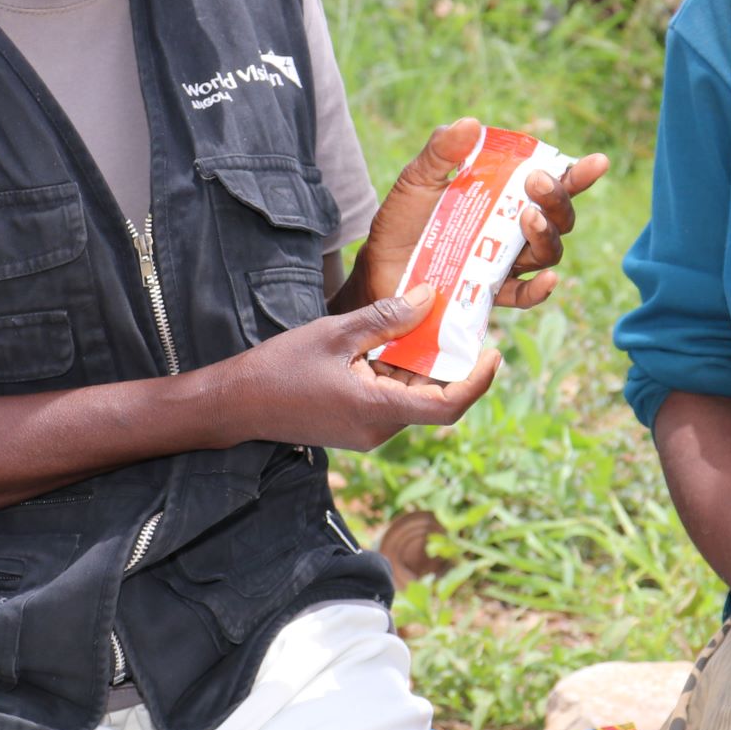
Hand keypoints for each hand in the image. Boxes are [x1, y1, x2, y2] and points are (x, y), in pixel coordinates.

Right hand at [215, 286, 499, 451]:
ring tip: (429, 322)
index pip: (447, 405)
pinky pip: (393, 399)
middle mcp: (379, 428)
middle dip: (450, 362)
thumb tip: (430, 298)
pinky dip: (401, 372)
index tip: (494, 352)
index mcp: (377, 409)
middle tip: (461, 321)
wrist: (236, 404)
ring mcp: (368, 431)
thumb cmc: (279, 368)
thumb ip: (386, 318)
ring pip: (413, 398)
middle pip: (433, 399)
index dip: (477, 381)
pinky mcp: (357, 426)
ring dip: (423, 365)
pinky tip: (396, 341)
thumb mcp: (335, 333)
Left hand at [352, 118, 610, 309]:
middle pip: (558, 219)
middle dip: (557, 200)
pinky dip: (539, 290)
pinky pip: (524, 296)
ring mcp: (504, 263)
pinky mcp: (489, 293)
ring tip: (527, 218)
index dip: (578, 175)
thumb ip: (442, 151)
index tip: (596, 162)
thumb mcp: (418, 180)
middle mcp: (512, 230)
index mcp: (504, 197)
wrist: (376, 267)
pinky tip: (546, 279)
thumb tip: (471, 123)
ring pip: (547, 252)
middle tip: (536, 183)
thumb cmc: (402, 221)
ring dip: (546, 235)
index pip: (551, 185)